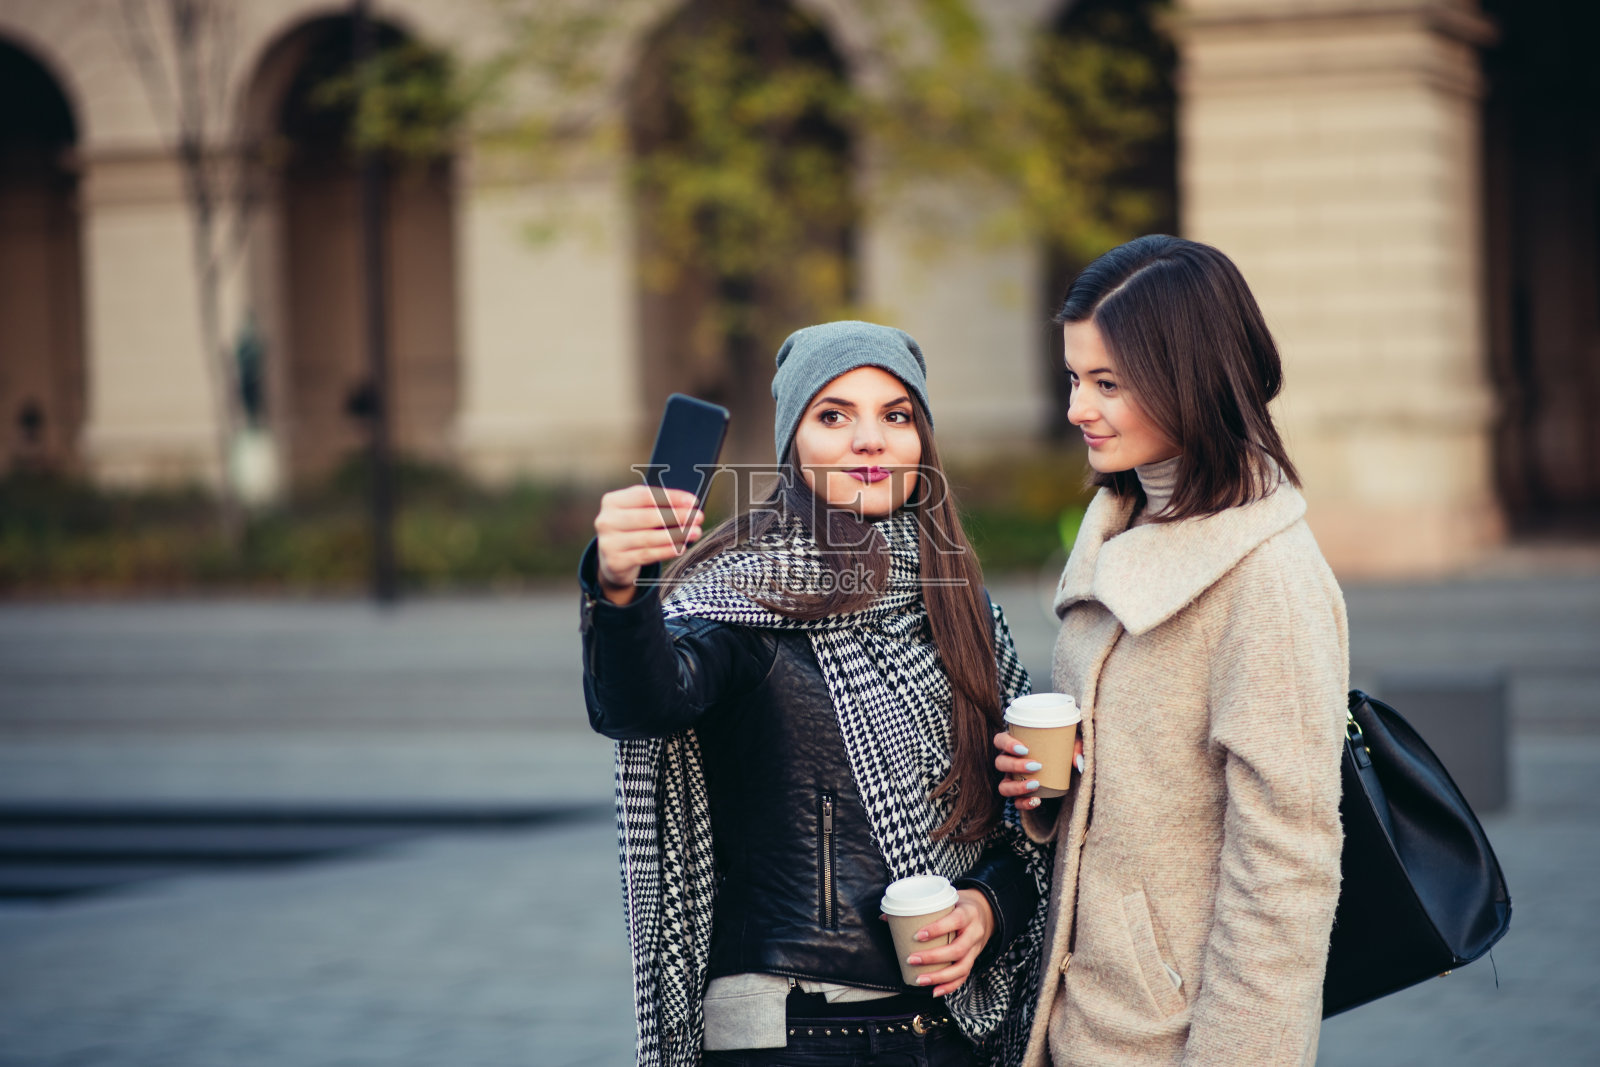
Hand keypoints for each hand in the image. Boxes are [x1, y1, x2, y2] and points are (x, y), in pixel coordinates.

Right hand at [593, 486, 703, 605]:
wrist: (613, 560)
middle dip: (677, 516)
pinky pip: (647, 554)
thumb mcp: (637, 513)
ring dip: (676, 535)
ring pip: (649, 537)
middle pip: (647, 516)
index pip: (645, 495)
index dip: (671, 497)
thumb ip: (656, 506)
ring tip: (695, 532)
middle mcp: (606, 520)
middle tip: (698, 517)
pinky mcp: (616, 561)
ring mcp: (608, 542)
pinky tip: (681, 547)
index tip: (693, 501)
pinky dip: (667, 550)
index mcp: (612, 501)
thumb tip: (688, 505)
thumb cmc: (632, 530)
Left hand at [891, 888, 993, 996]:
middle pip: (957, 949)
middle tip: (911, 959)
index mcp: (968, 913)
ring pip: (962, 967)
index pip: (955, 921)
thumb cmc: (958, 904)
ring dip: (939, 976)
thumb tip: (885, 916)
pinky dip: (949, 986)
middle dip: (933, 957)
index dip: (937, 929)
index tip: (917, 936)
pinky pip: (964, 977)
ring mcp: (976, 949)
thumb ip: (920, 908)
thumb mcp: (945, 900)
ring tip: (919, 980)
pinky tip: (934, 992)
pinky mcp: (973, 960)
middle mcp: (975, 932)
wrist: (984, 911)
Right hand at [993, 730, 1083, 810]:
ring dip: (1017, 786)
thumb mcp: (1071, 743)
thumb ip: (1077, 747)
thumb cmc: (1063, 748)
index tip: (1024, 749)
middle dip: (1015, 765)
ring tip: (1036, 784)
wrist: (1066, 770)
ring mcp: (1012, 780)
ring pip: (1003, 786)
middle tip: (1036, 766)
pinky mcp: (1020, 795)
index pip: (1000, 740)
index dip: (1006, 744)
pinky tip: (1037, 800)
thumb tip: (1077, 762)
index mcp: (1015, 744)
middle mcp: (1009, 762)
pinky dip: (1024, 803)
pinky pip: (1015, 803)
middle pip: (1000, 763)